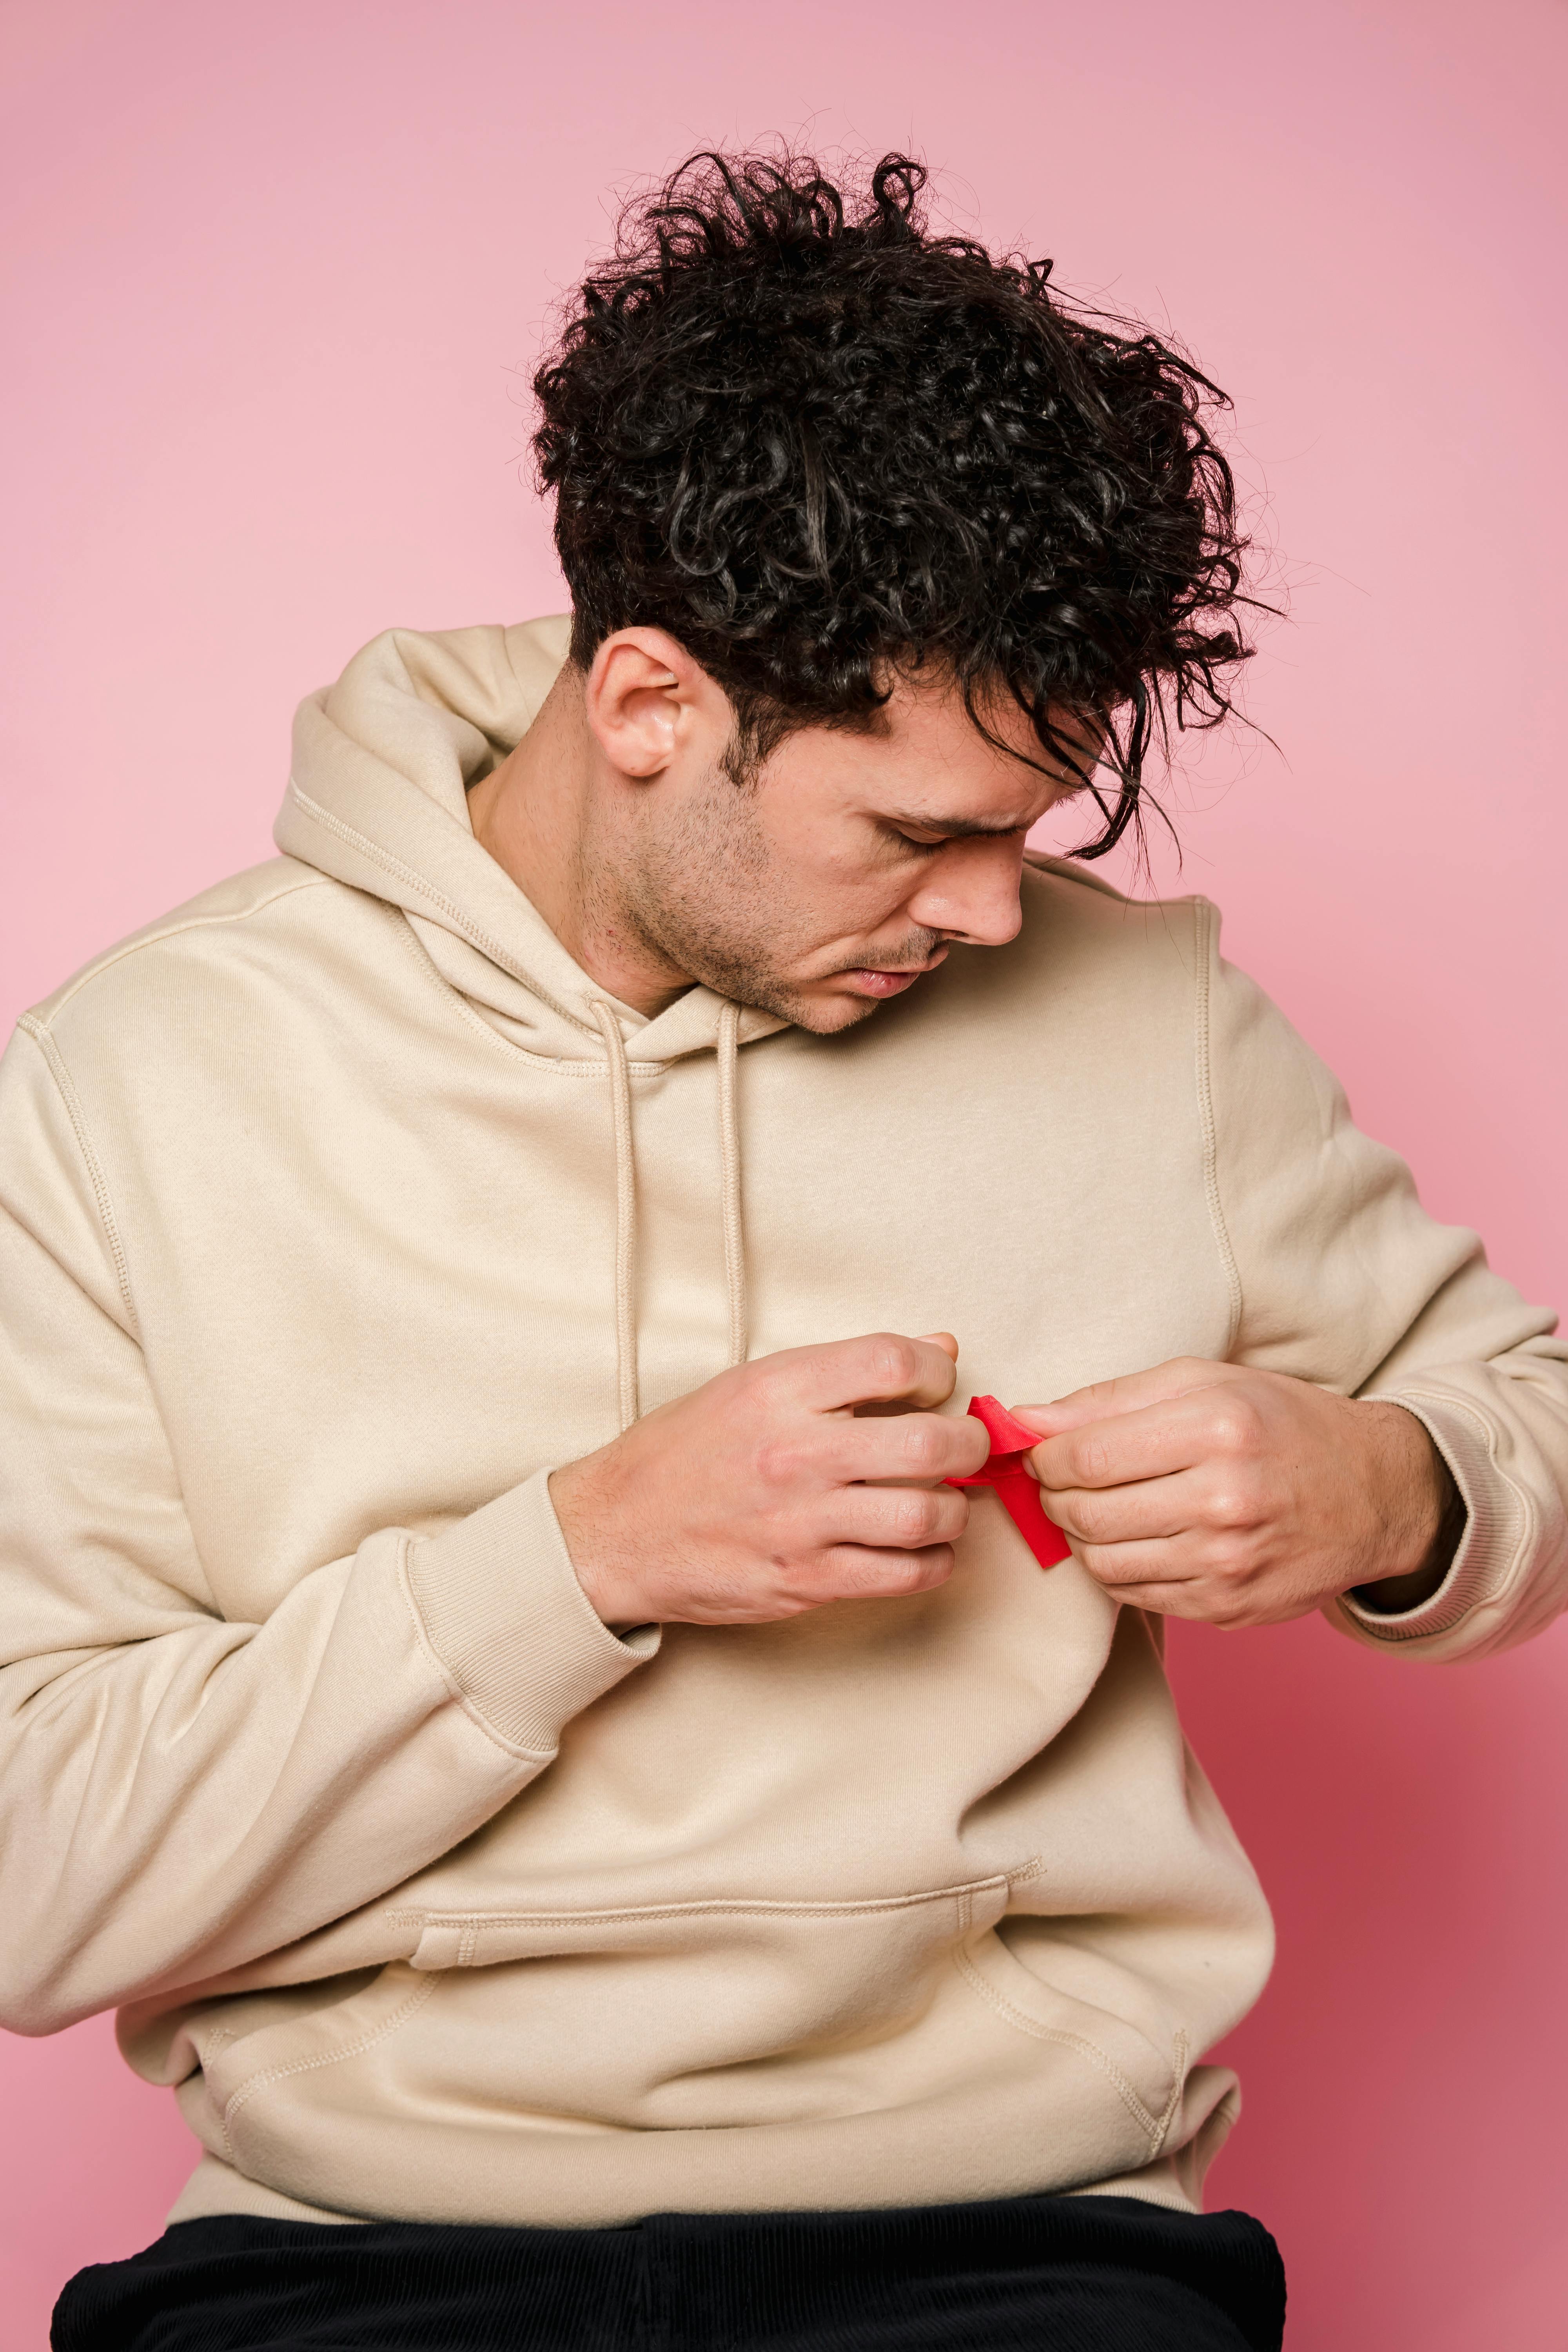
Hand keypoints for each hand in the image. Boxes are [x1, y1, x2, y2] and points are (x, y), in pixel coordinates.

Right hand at [550, 1333, 989, 1628]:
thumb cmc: (682, 1453)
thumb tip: (939, 1350)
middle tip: (965, 1446)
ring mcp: (800, 1524)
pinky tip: (925, 1549)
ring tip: (943, 1502)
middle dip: (968, 1444)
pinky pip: (902, 1575)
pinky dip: (933, 1563)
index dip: (934, 1372)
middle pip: (927, 1444)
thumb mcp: (750, 1385)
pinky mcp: (802, 1582)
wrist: (612, 1532)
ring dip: (954, 1509)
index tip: (935, 1386)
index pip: (891, 1361)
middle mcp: (793, 1454)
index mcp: (777, 1390)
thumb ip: (843, 1370)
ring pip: (925, 1516)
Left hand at [1014, 1358, 1459, 1626]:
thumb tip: (1025, 1419)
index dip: (1043, 1456)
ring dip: (1081, 1535)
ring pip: (1101, 1562)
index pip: (1083, 1456)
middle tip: (1060, 1481)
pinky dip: (1118, 1568)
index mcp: (1216, 1429)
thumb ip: (1109, 1398)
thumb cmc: (1283, 1425)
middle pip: (1085, 1512)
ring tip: (1101, 1507)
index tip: (1041, 1451)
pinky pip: (1134, 1595)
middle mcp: (1223, 1500)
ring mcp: (1227, 1563)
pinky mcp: (1227, 1607)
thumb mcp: (1205, 1381)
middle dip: (1053, 1496)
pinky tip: (1139, 1538)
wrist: (1375, 1494)